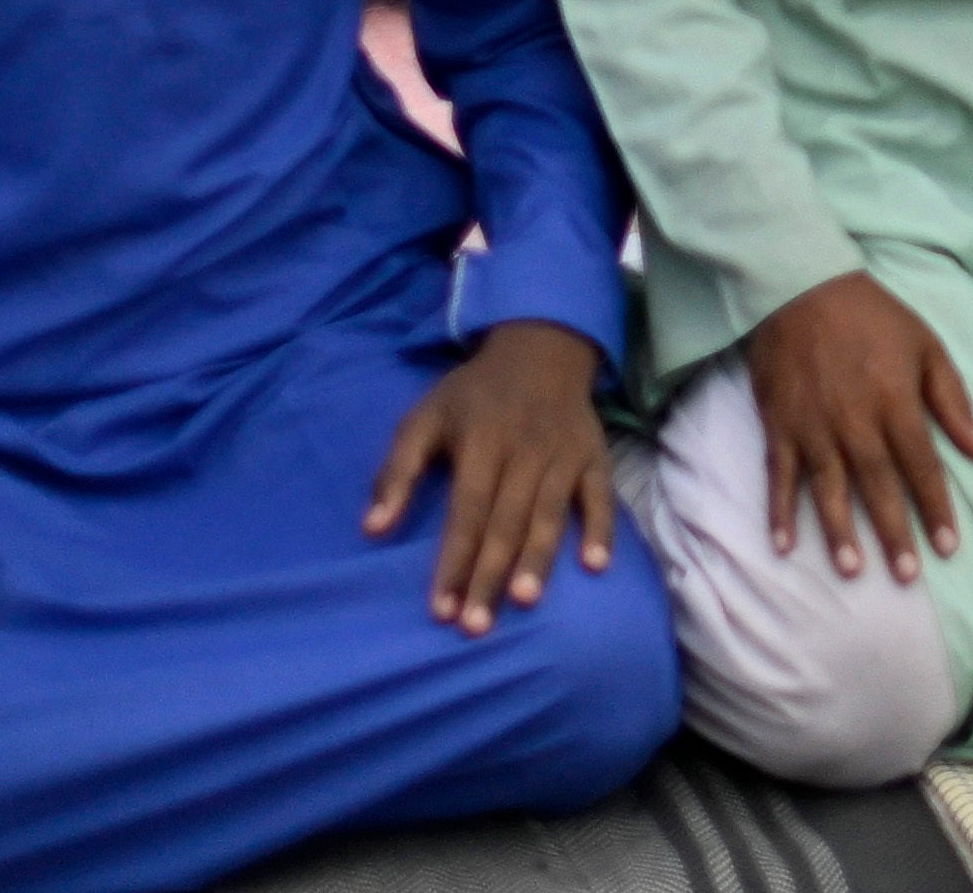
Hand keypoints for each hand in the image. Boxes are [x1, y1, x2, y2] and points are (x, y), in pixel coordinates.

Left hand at [364, 318, 621, 634]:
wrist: (542, 347)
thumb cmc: (474, 395)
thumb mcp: (423, 418)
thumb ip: (396, 472)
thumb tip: (372, 529)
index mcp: (480, 442)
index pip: (466, 511)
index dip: (453, 561)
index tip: (439, 610)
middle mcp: (524, 451)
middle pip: (506, 522)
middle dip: (490, 575)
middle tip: (476, 626)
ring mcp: (563, 454)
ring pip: (549, 514)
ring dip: (538, 559)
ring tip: (524, 601)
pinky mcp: (594, 456)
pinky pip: (600, 495)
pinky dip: (599, 528)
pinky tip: (594, 566)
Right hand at [739, 268, 972, 576]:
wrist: (803, 289)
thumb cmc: (874, 318)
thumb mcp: (928, 346)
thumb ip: (953, 400)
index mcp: (897, 402)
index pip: (923, 466)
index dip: (937, 508)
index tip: (950, 547)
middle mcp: (856, 422)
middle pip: (880, 486)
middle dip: (895, 533)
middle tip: (907, 577)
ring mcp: (814, 427)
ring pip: (830, 489)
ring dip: (840, 532)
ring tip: (853, 570)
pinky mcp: (779, 426)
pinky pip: (779, 476)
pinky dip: (779, 512)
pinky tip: (782, 546)